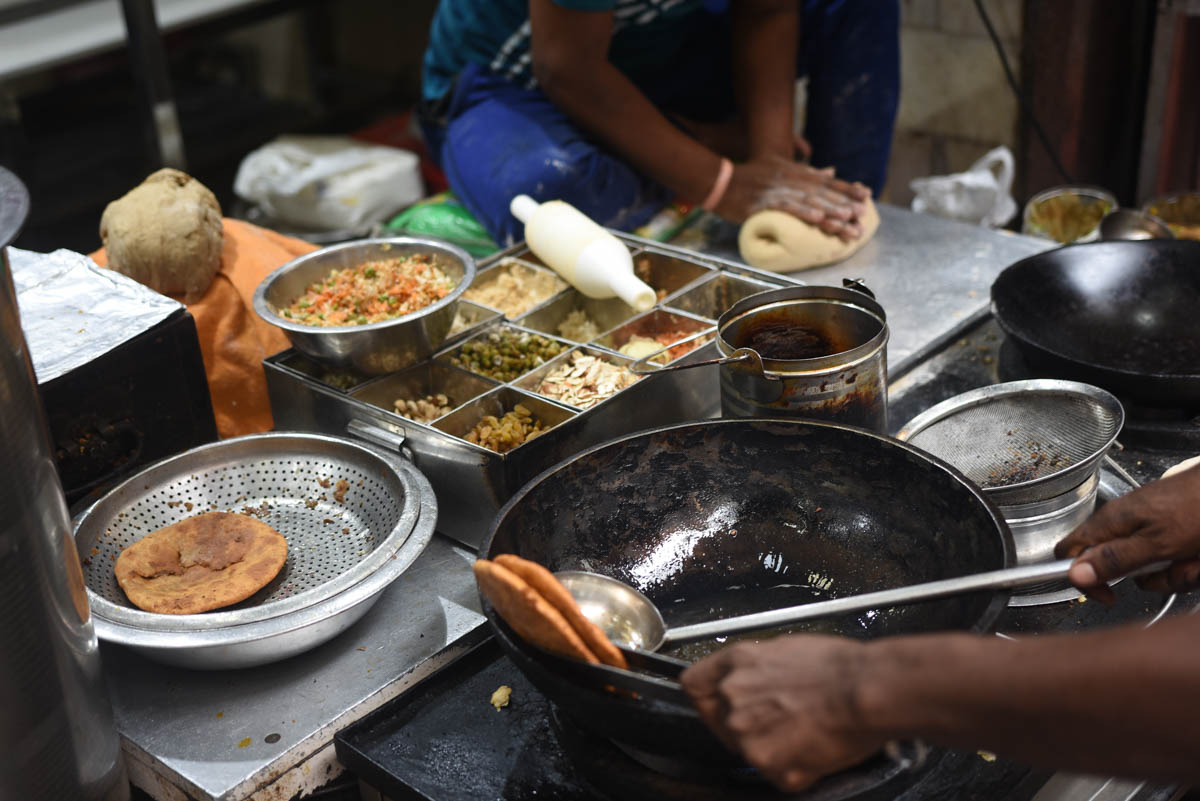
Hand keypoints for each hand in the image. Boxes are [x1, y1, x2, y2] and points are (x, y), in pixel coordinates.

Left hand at [680, 636, 884, 791]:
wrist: (867, 691)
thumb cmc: (839, 668)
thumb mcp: (784, 649)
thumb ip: (755, 668)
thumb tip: (753, 680)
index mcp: (737, 664)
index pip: (693, 684)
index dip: (706, 696)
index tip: (714, 703)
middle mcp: (734, 699)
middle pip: (720, 722)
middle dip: (749, 725)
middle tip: (782, 719)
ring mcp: (747, 736)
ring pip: (749, 750)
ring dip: (773, 747)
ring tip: (804, 731)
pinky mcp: (769, 766)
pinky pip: (775, 774)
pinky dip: (795, 768)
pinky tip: (814, 748)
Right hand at [714, 156, 870, 240]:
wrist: (718, 180)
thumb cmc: (748, 176)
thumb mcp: (778, 166)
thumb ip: (805, 171)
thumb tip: (830, 172)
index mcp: (795, 171)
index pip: (827, 181)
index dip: (847, 189)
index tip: (866, 197)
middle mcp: (790, 179)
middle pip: (822, 193)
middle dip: (843, 206)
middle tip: (861, 219)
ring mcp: (777, 190)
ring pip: (809, 202)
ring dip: (829, 212)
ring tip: (847, 221)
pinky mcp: (764, 202)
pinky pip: (787, 208)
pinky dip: (804, 213)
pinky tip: (818, 219)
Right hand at [1055, 464, 1199, 603]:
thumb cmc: (1197, 508)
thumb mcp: (1156, 544)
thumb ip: (1114, 560)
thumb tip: (1075, 574)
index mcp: (1110, 523)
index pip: (1070, 553)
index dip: (1084, 578)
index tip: (1108, 594)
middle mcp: (1124, 525)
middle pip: (1120, 568)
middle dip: (1151, 578)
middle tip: (1173, 568)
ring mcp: (1147, 528)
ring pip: (1150, 569)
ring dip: (1176, 573)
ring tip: (1194, 558)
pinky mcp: (1168, 531)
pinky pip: (1169, 560)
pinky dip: (1187, 563)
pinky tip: (1198, 553)